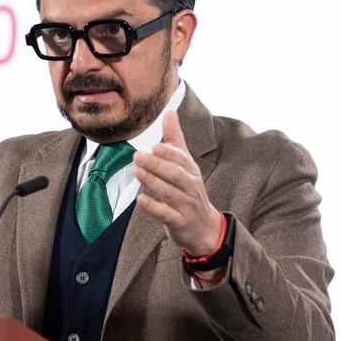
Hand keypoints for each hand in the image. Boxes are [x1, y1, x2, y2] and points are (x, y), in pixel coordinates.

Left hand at [133, 111, 224, 256]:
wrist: (204, 228)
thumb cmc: (190, 192)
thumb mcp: (186, 165)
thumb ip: (176, 140)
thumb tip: (170, 112)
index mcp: (191, 171)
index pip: (182, 160)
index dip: (169, 153)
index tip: (154, 146)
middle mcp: (191, 187)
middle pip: (175, 174)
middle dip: (157, 165)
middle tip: (138, 156)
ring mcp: (186, 205)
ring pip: (170, 193)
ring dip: (153, 182)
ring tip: (136, 172)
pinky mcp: (179, 222)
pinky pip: (166, 214)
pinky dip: (153, 207)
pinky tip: (140, 200)